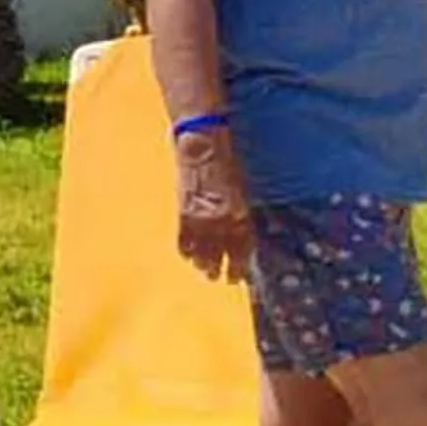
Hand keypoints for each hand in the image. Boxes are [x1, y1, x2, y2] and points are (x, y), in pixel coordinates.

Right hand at [174, 135, 253, 281]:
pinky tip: (188, 257)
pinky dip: (186, 250)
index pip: (242, 247)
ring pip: (202, 250)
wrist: (202, 147)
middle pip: (222, 253)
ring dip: (203, 263)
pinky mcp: (184, 213)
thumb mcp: (242, 188)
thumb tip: (239, 228)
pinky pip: (184, 239)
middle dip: (221, 268)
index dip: (240, 264)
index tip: (238, 275)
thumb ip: (241, 212)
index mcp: (241, 213)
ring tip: (203, 271)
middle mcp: (222, 220)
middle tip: (219, 278)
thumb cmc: (227, 162)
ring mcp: (202, 219)